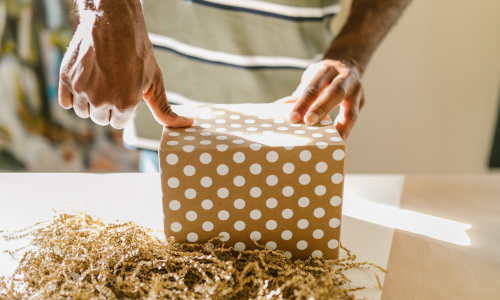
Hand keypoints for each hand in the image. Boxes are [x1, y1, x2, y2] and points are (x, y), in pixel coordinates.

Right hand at [58, 1, 192, 128]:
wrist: (113, 23)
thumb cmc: (137, 52)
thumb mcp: (155, 81)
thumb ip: (164, 109)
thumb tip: (186, 125)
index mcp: (124, 104)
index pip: (118, 123)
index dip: (123, 108)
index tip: (124, 92)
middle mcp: (101, 100)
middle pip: (101, 119)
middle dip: (107, 106)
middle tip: (113, 84)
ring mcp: (81, 90)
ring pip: (83, 112)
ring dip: (90, 102)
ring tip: (99, 81)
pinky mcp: (65, 79)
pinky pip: (66, 102)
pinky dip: (72, 96)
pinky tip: (84, 82)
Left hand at [289, 59, 364, 139]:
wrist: (348, 63)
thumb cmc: (323, 76)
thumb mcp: (311, 77)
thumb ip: (298, 93)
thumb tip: (277, 108)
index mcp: (327, 70)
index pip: (314, 86)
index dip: (303, 102)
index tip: (294, 117)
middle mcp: (344, 78)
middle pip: (335, 93)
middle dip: (322, 109)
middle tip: (309, 123)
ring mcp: (356, 90)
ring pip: (350, 110)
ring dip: (340, 127)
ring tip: (331, 141)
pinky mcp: (361, 101)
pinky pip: (353, 118)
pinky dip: (345, 130)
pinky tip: (338, 141)